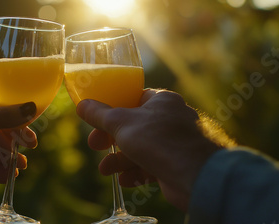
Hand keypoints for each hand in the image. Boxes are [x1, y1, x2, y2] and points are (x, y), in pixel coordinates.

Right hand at [77, 89, 221, 210]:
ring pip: (140, 148)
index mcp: (162, 101)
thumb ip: (100, 115)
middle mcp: (171, 119)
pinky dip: (136, 172)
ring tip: (106, 170)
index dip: (113, 109)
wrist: (196, 175)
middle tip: (95, 146)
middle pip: (133, 126)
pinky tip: (125, 180)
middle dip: (112, 139)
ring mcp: (175, 142)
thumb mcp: (122, 124)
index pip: (133, 99)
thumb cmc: (160, 140)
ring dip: (120, 160)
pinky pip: (151, 165)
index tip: (96, 120)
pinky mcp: (177, 164)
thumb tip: (82, 105)